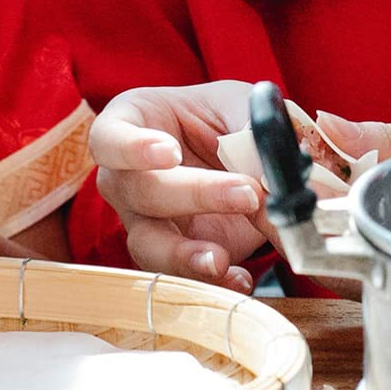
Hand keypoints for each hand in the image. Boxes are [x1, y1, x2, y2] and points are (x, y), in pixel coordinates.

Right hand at [89, 80, 266, 293]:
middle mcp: (125, 176)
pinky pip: (182, 274)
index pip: (109, 138)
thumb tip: (280, 174)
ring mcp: (143, 220)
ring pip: (148, 244)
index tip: (170, 153)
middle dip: (197, 194)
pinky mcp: (173, 253)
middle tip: (248, 193)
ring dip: (186, 254)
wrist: (243, 153)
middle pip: (141, 192)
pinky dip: (212, 280)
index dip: (133, 148)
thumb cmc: (228, 118)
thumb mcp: (245, 109)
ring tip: (220, 259)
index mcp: (132, 124)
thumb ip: (257, 134)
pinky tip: (237, 279)